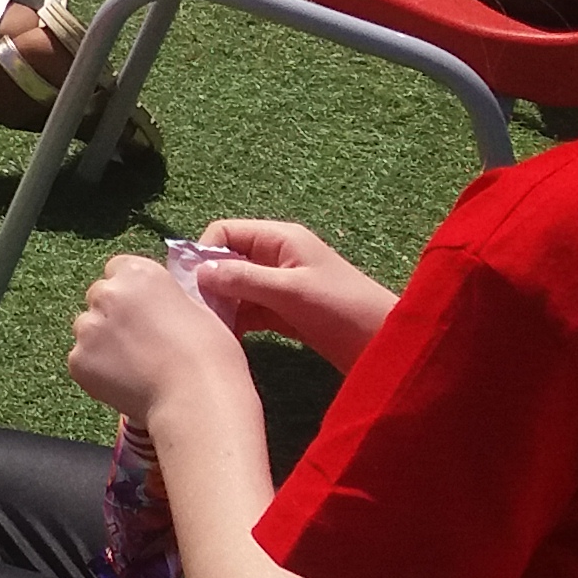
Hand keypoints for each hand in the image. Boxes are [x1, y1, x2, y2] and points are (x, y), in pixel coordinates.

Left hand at [67, 253, 254, 427]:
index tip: (145, 308)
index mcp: (138, 273)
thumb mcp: (195, 307)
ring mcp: (87, 327)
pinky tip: (126, 383)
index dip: (132, 290)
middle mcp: (106, 293)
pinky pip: (82, 360)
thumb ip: (165, 297)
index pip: (118, 268)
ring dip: (102, 342)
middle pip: (99, 297)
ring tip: (135, 366)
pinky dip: (97, 370)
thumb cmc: (209, 354)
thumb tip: (155, 302)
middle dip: (114, 314)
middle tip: (140, 340)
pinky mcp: (77, 360)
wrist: (195, 397)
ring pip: (87, 329)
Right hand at [184, 217, 398, 371]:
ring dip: (220, 306)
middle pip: (224, 260)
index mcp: (279, 238)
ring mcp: (278, 285)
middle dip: (208, 284)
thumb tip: (197, 272)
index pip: (223, 232)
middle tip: (198, 314)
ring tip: (210, 331)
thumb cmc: (342, 308)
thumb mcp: (290, 290)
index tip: (191, 287)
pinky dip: (234, 322)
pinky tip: (226, 339)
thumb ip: (243, 278)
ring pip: (233, 288)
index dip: (203, 254)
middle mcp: (275, 257)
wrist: (386, 345)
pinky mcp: (282, 312)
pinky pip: (246, 310)